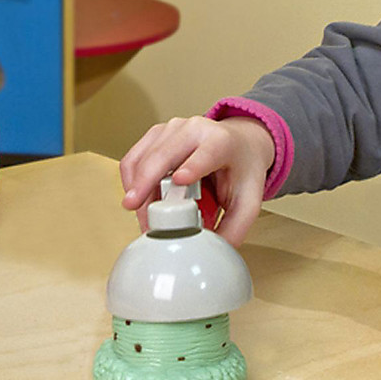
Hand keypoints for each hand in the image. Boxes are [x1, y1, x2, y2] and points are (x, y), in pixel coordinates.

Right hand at [120, 115, 275, 246]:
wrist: (240, 144)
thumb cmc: (242, 169)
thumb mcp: (250, 200)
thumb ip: (236, 228)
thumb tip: (213, 251)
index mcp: (222, 142)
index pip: (207, 153)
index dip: (193, 166)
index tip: (180, 180)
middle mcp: (196, 129)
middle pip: (164, 154)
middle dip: (146, 181)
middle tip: (135, 207)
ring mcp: (173, 128)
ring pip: (143, 157)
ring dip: (137, 188)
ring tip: (143, 215)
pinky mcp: (156, 134)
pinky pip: (133, 158)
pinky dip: (131, 182)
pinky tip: (140, 200)